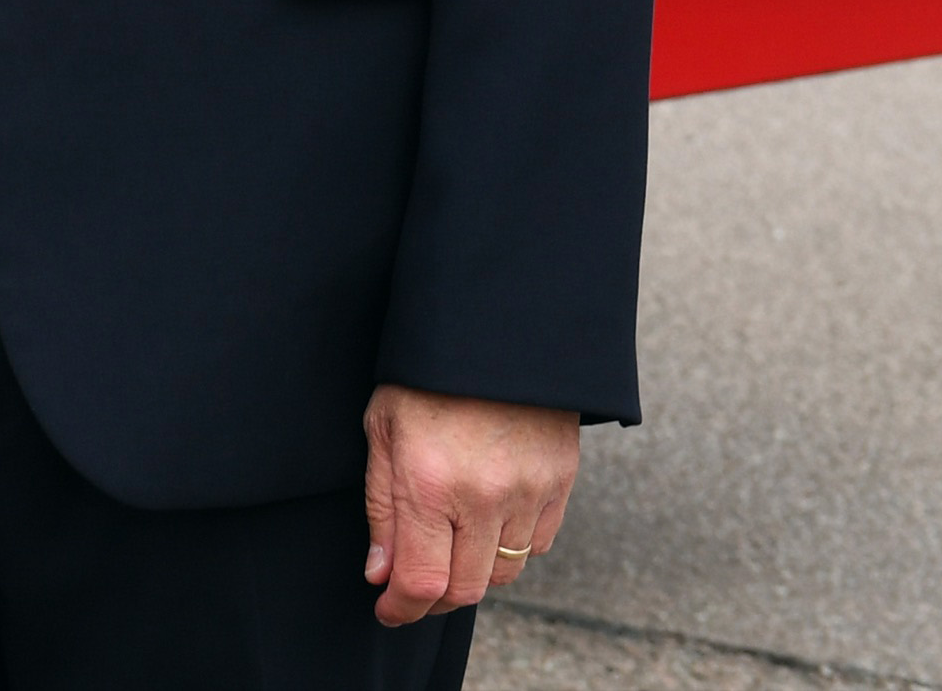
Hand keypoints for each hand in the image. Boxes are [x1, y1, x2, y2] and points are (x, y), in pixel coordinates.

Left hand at [363, 383, 580, 625]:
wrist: (493, 330)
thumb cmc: (423, 376)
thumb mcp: (382, 430)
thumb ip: (382, 508)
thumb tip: (381, 574)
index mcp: (429, 483)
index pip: (421, 581)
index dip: (401, 609)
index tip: (388, 611)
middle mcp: (484, 497)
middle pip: (466, 589)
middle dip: (434, 600)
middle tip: (412, 590)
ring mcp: (529, 493)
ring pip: (505, 572)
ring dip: (473, 574)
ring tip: (446, 552)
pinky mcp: (560, 483)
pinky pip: (537, 544)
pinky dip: (509, 548)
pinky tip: (484, 525)